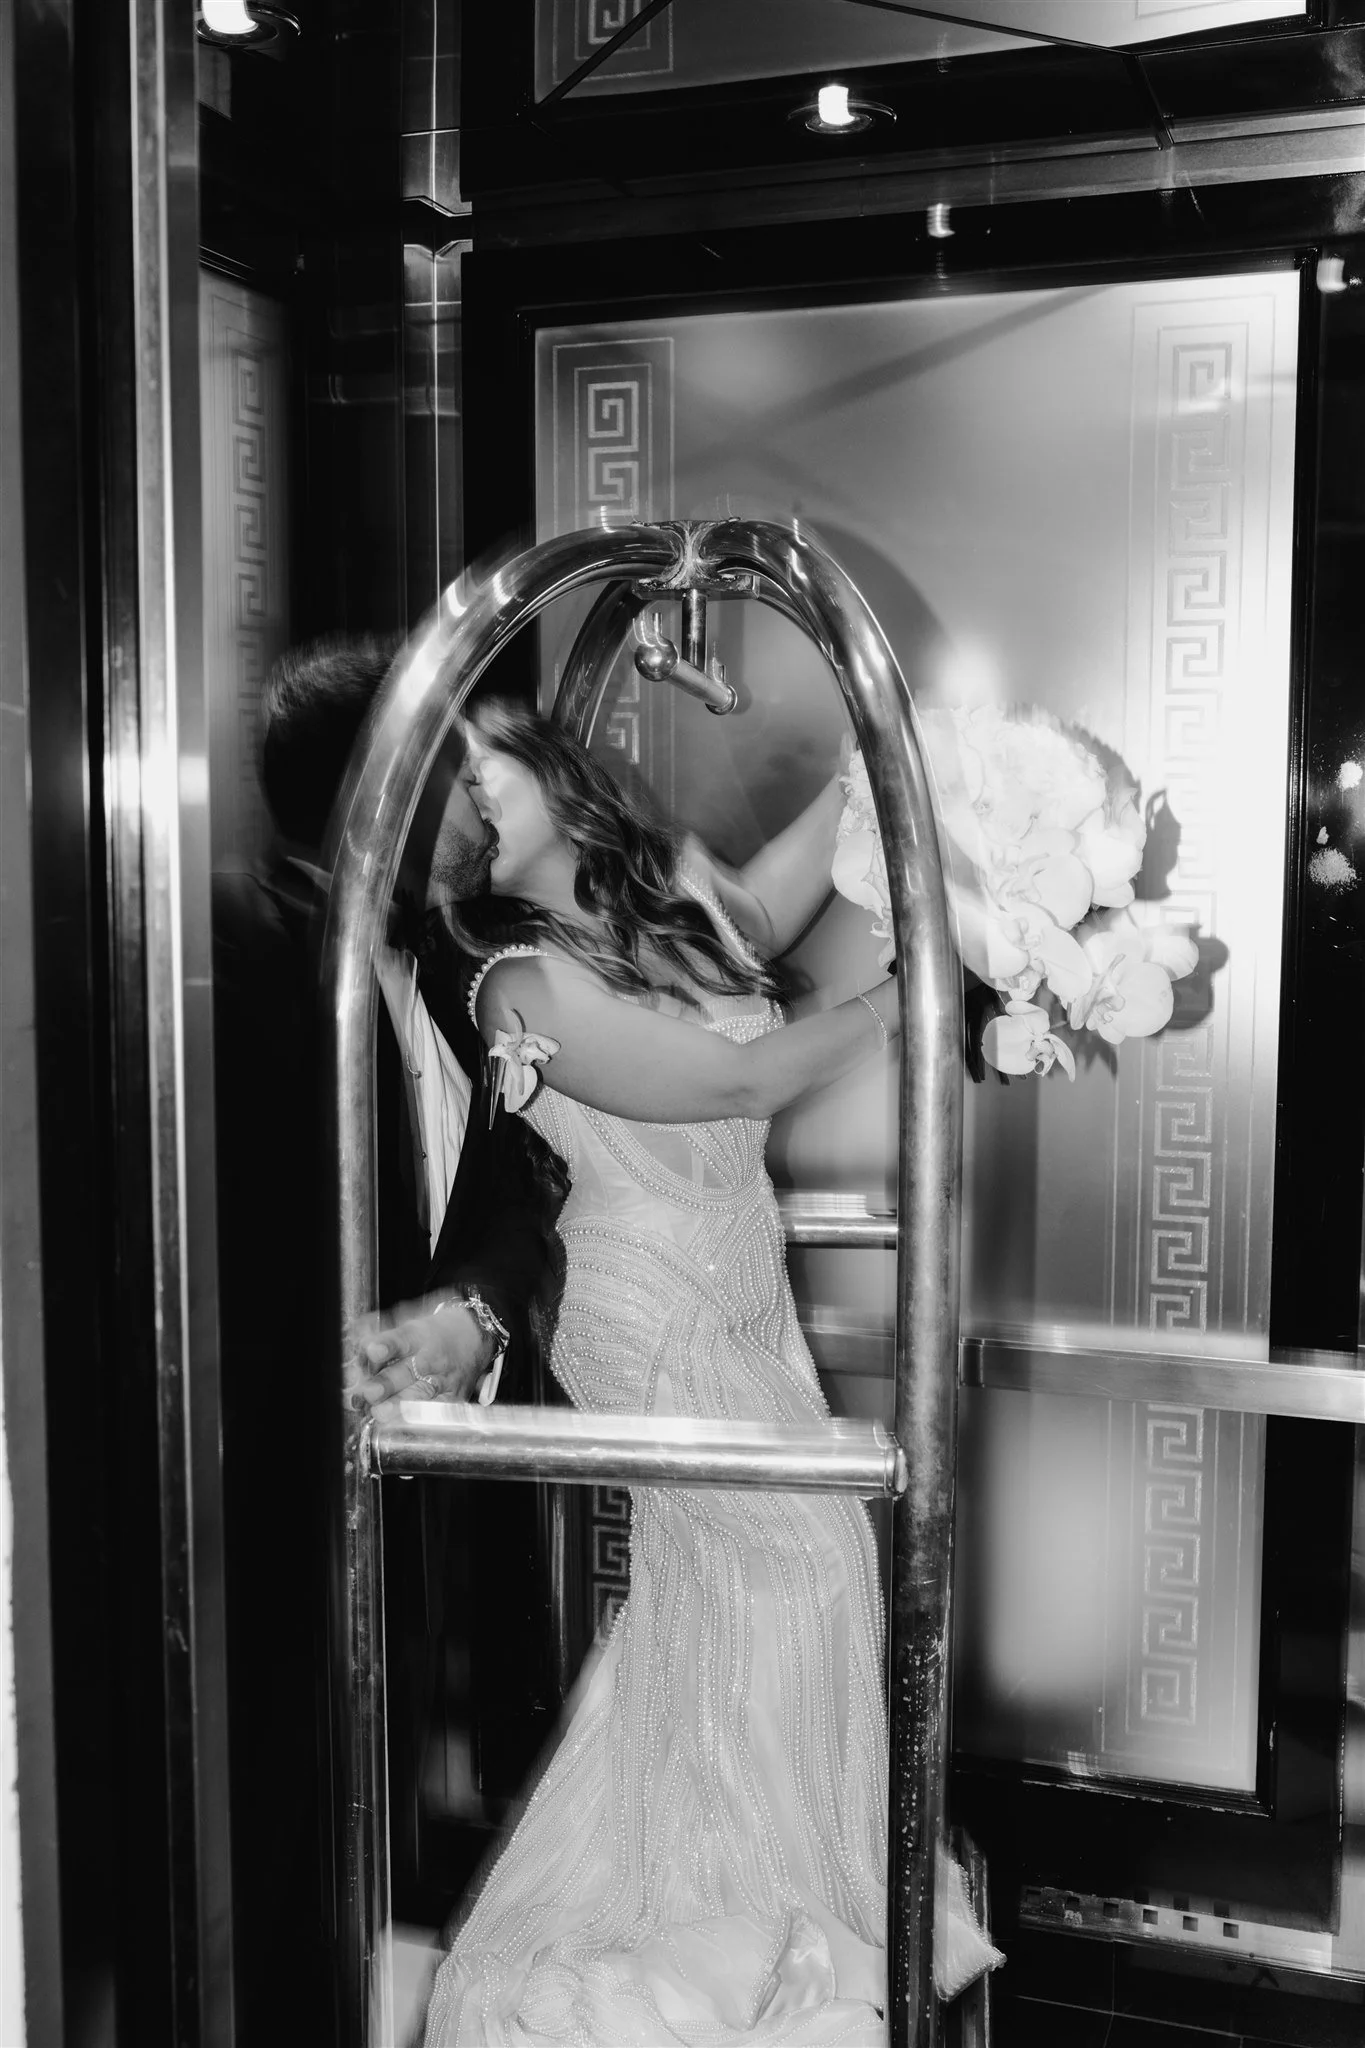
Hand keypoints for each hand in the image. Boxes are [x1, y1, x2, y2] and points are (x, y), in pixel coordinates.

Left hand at [343, 1296, 495, 1415]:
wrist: (476, 1335)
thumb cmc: (434, 1331)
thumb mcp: (409, 1320)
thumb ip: (379, 1330)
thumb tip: (353, 1340)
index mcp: (418, 1335)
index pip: (401, 1340)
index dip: (386, 1345)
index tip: (371, 1350)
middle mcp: (431, 1359)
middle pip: (408, 1371)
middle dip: (386, 1384)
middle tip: (367, 1392)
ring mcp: (443, 1380)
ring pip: (421, 1395)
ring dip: (398, 1406)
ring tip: (379, 1413)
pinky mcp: (453, 1399)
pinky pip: (436, 1414)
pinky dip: (419, 1423)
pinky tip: (401, 1431)